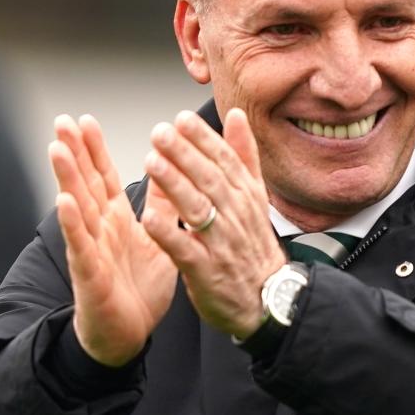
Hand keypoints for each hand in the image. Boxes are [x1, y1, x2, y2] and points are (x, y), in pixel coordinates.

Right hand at [49, 115, 178, 366]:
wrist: (130, 334)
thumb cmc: (139, 288)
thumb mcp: (157, 239)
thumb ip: (162, 207)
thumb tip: (168, 173)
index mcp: (116, 220)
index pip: (103, 177)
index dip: (94, 150)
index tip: (85, 120)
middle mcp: (99, 230)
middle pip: (84, 184)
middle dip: (74, 152)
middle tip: (62, 120)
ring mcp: (91, 250)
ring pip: (77, 208)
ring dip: (67, 178)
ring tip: (57, 148)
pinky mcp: (90, 274)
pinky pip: (80, 245)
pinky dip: (73, 224)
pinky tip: (65, 202)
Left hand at [141, 108, 286, 338]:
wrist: (265, 298)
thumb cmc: (251, 245)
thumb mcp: (254, 197)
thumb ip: (243, 156)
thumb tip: (235, 116)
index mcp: (244, 195)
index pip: (224, 160)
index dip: (203, 138)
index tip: (181, 118)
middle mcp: (234, 215)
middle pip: (209, 179)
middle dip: (184, 154)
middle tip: (160, 133)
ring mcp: (221, 243)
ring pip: (197, 209)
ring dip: (174, 185)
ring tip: (152, 163)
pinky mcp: (206, 270)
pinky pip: (186, 249)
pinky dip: (169, 234)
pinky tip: (149, 219)